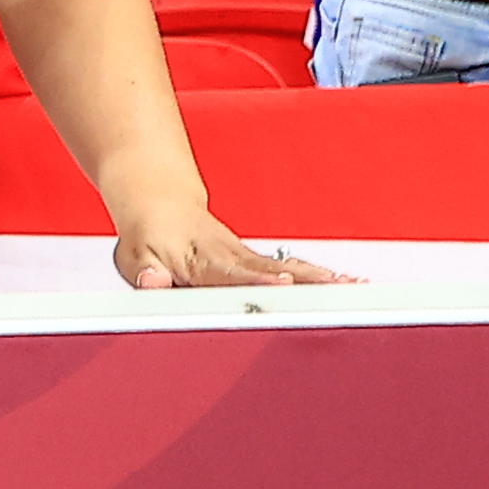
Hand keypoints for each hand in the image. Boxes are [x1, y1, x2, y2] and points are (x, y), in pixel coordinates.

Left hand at [110, 201, 349, 291]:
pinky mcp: (254, 259)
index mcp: (199, 257)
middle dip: (303, 280)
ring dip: (319, 276)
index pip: (230, 272)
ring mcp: (245, 255)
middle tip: (336, 287)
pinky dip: (316, 274)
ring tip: (353, 286)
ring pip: (287, 265)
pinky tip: (345, 283)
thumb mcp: (135, 255)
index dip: (256, 279)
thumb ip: (145, 273)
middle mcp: (229, 254)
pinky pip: (289, 265)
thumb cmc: (148, 236)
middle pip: (270, 269)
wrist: (159, 201)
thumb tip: (152, 282)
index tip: (281, 282)